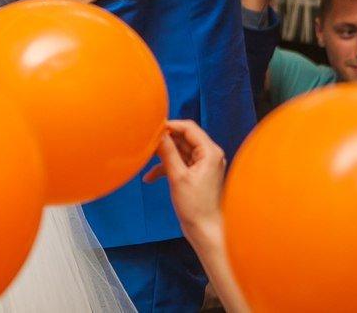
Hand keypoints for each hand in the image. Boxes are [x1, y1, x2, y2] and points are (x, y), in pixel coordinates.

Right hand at [143, 119, 225, 243]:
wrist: (205, 231)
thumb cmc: (196, 207)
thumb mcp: (177, 177)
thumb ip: (167, 152)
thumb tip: (158, 134)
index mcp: (210, 152)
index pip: (189, 128)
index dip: (170, 126)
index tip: (153, 128)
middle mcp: (209, 155)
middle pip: (184, 138)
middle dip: (165, 141)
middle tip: (147, 143)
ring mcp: (204, 165)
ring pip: (180, 151)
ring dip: (163, 156)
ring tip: (146, 159)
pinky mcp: (198, 175)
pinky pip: (180, 164)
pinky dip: (166, 168)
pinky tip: (150, 178)